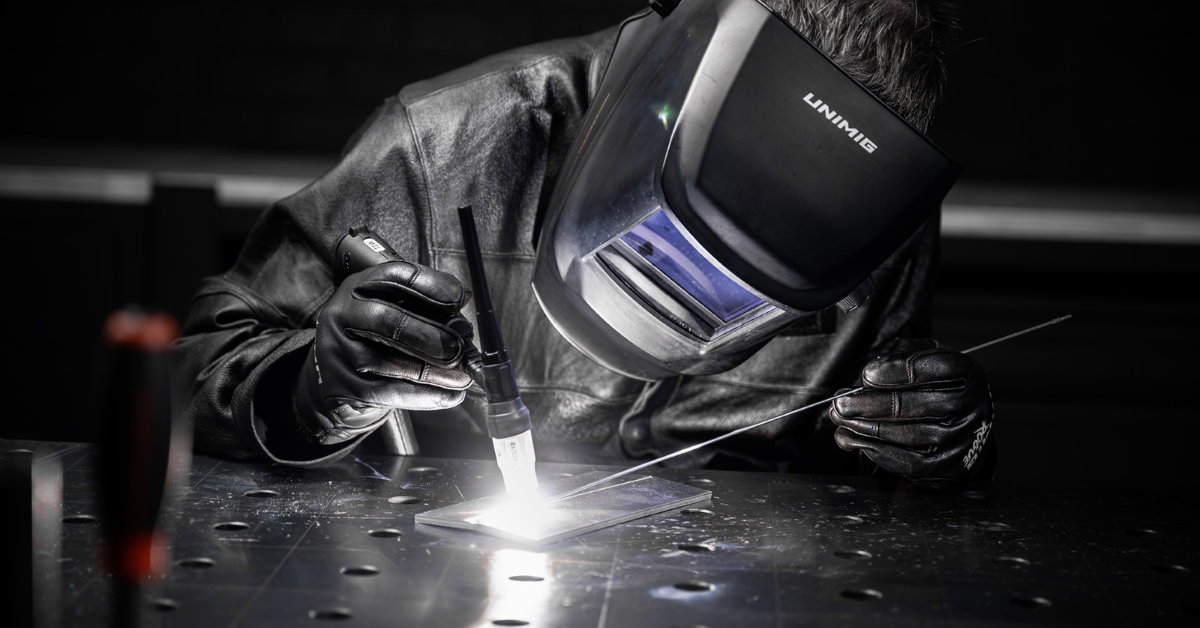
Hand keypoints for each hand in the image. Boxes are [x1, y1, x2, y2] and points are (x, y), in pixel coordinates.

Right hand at [294, 261, 472, 444]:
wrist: (336, 372)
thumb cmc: (376, 335)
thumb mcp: (394, 306)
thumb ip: (426, 302)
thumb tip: (463, 299)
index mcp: (359, 286)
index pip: (394, 276)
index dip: (431, 286)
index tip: (459, 300)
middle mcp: (342, 315)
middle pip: (385, 321)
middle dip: (429, 335)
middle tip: (460, 348)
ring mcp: (336, 352)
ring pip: (387, 363)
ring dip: (434, 373)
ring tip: (463, 376)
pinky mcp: (340, 386)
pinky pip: (387, 393)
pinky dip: (424, 396)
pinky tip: (450, 395)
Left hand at [830, 338, 993, 486]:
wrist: (968, 429)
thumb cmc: (940, 388)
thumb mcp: (928, 360)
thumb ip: (901, 356)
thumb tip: (870, 371)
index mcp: (967, 375)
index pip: (932, 369)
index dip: (894, 372)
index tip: (866, 375)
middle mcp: (971, 408)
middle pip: (915, 405)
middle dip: (870, 404)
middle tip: (841, 402)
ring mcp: (961, 440)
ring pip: (906, 435)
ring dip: (865, 428)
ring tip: (841, 419)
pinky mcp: (948, 467)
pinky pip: (906, 461)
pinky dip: (874, 450)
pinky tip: (853, 439)